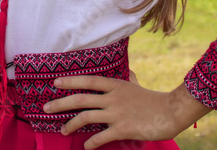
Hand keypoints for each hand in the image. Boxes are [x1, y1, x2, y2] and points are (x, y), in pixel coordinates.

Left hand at [43, 71, 208, 148]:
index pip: (88, 80)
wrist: (170, 112)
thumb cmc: (154, 99)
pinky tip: (86, 147)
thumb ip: (129, 80)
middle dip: (60, 103)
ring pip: (85, 118)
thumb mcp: (138, 85)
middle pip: (80, 99)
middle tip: (46, 108)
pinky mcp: (122, 129)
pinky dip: (90, 143)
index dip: (70, 81)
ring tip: (62, 131)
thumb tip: (129, 73)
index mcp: (115, 85)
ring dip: (71, 125)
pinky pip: (100, 137)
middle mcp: (112, 97)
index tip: (55, 83)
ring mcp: (116, 113)